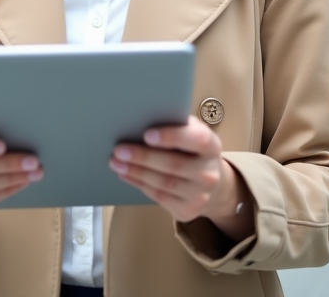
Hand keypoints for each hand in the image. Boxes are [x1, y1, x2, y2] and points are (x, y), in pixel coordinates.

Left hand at [109, 117, 252, 239]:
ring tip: (116, 163)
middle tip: (119, 149)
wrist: (213, 184)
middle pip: (173, 165)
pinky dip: (139, 184)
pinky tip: (126, 175)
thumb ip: (177, 125)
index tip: (147, 134)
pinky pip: (159, 196)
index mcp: (212, 146)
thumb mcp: (193, 134)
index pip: (196, 139)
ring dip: (136, 172)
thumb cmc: (193, 150)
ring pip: (163, 183)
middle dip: (143, 157)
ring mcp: (200, 195)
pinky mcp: (188, 210)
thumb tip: (143, 118)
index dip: (172, 137)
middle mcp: (209, 173)